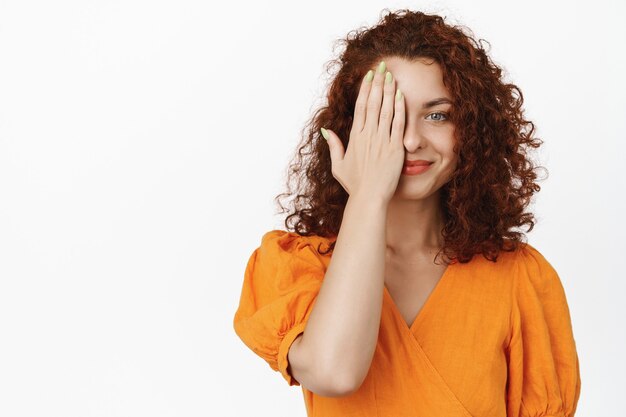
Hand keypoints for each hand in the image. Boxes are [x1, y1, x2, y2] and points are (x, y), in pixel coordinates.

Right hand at [322, 60, 405, 203]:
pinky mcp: (395, 148)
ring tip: (392, 75)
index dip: (365, 89)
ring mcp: (382, 141)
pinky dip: (399, 109)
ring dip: (388, 91)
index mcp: (355, 138)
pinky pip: (397, 124)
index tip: (369, 75)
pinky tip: (401, 95)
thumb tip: (326, 130)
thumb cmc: (355, 185)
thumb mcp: (338, 165)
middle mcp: (368, 136)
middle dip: (377, 83)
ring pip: (385, 110)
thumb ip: (333, 146)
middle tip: (382, 66)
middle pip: (373, 103)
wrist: (369, 198)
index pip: (360, 107)